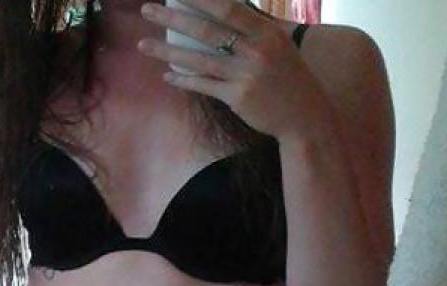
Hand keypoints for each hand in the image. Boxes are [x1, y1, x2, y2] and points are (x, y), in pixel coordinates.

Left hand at [137, 0, 330, 141]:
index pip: (228, 8)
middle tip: (147, 10)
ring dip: (168, 52)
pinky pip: (204, 85)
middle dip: (173, 18)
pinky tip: (167, 76)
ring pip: (199, 60)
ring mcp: (245, 75)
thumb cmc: (287, 76)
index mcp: (265, 31)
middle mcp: (255, 50)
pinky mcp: (237, 98)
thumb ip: (253, 29)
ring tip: (144, 44)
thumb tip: (224, 12)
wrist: (303, 114)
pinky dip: (184, 80)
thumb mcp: (276, 45)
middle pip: (206, 30)